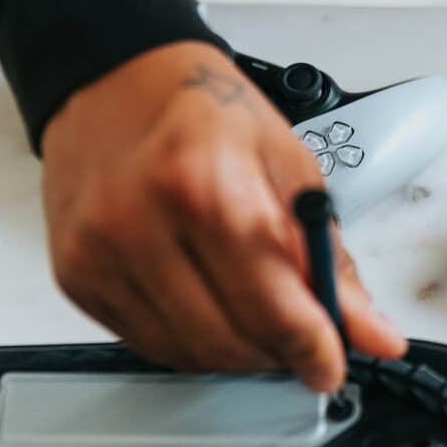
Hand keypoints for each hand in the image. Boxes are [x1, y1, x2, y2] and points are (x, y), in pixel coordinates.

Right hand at [41, 40, 406, 390]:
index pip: (270, 303)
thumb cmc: (203, 113)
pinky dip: (192, 344)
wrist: (114, 80)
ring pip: (188, 353)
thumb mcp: (288, 165)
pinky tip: (212, 312)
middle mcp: (140, 224)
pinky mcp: (75, 276)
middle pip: (229, 339)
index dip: (312, 347)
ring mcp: (99, 255)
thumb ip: (328, 257)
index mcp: (204, 184)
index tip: (331, 366)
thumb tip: (371, 331)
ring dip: (238, 354)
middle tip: (301, 337)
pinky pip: (148, 344)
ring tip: (258, 319)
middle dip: (278, 352)